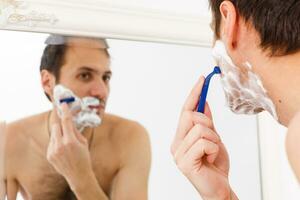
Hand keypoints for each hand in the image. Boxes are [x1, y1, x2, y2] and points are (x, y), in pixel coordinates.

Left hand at [47, 103, 92, 190]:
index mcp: (70, 141)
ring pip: (53, 134)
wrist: (78, 175)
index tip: (63, 104)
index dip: (65, 111)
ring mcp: (53, 151)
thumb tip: (70, 122)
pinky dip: (56, 142)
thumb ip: (75, 131)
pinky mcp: (49, 155)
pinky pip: (51, 143)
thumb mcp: (83, 142)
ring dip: (59, 134)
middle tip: (65, 124)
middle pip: (56, 126)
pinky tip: (64, 149)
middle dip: (61, 124)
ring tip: (67, 142)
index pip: (66, 121)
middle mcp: (60, 145)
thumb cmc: (84, 158)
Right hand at [171, 76, 231, 199]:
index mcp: (180, 136)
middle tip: (214, 135)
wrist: (219, 188)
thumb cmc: (215, 164)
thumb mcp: (213, 138)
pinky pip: (203, 143)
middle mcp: (176, 143)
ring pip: (199, 129)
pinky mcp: (184, 162)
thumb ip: (207, 121)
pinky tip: (211, 159)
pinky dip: (214, 148)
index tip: (202, 79)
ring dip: (214, 139)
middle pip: (189, 116)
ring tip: (214, 151)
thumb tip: (204, 101)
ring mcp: (178, 153)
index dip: (194, 94)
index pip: (185, 110)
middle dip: (207, 122)